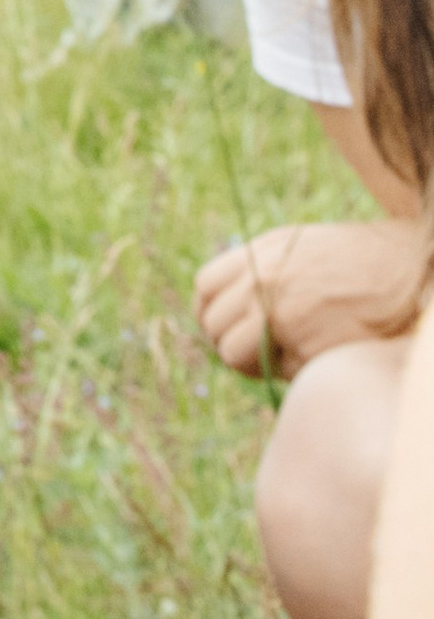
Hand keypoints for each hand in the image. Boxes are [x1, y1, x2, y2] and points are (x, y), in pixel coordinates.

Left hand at [194, 220, 422, 376]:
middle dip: (231, 343)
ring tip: (286, 358)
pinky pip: (275, 370)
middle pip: (214, 324)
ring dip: (253, 362)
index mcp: (261, 252)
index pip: (205, 286)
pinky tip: (315, 359)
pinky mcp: (306, 344)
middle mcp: (263, 280)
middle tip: (260, 352)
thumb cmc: (368, 263)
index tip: (230, 326)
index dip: (213, 311)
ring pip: (233, 353)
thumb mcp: (305, 247)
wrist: (416, 272)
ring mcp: (281, 312)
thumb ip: (265, 270)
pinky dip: (287, 372)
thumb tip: (234, 307)